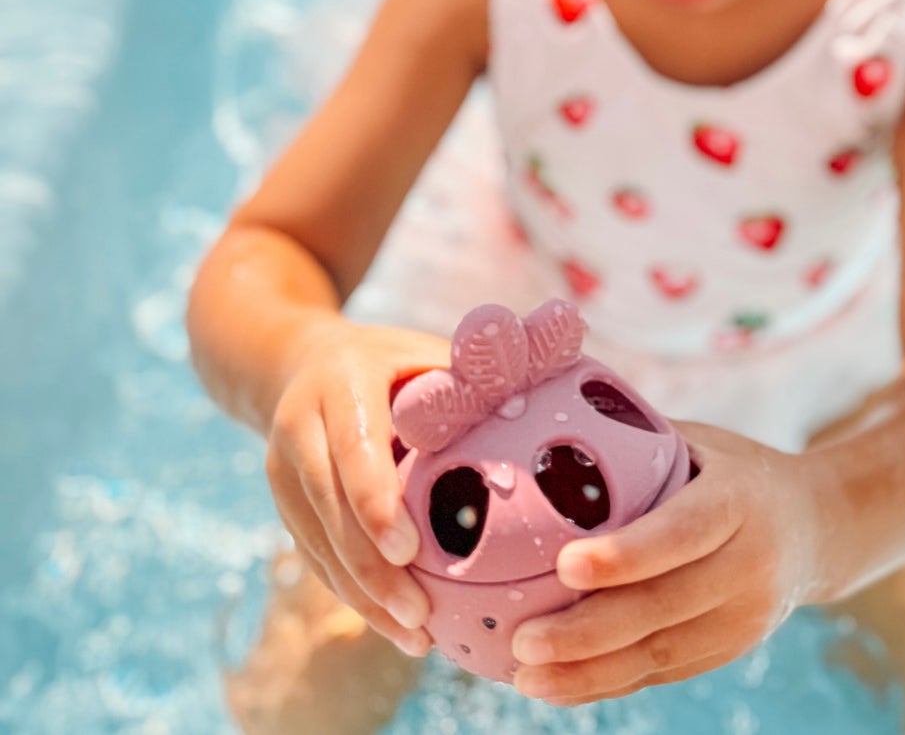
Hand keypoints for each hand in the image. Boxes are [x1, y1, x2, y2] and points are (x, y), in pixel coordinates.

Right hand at [265, 320, 452, 656]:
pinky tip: (394, 628)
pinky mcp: (285, 507)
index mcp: (341, 384)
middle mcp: (299, 429)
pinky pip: (317, 558)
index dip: (377, 502)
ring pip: (319, 545)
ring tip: (417, 637)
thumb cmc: (395, 362)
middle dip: (372, 569)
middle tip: (420, 615)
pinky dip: (355, 595)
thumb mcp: (426, 354)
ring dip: (365, 596)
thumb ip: (467, 382)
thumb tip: (535, 407)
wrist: (307, 363)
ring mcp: (283, 473)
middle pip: (331, 509)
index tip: (409, 551)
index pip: (354, 449)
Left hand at [509, 421, 822, 704]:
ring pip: (660, 652)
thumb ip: (640, 442)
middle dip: (588, 631)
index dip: (625, 554)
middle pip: (663, 606)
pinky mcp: (731, 649)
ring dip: (588, 671)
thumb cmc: (735, 471)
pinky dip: (610, 681)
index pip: (681, 531)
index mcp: (739, 499)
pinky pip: (665, 671)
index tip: (565, 565)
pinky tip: (561, 684)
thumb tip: (549, 422)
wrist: (816, 527)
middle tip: (524, 641)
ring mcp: (745, 616)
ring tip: (527, 674)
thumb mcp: (703, 442)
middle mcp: (749, 563)